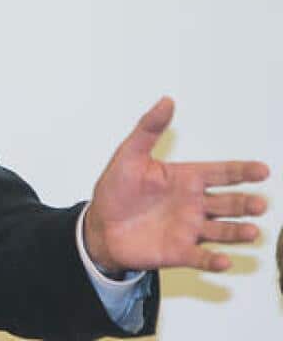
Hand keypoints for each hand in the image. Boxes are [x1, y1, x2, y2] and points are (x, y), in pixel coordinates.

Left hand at [84, 97, 269, 273]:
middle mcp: (193, 204)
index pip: (221, 173)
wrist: (99, 225)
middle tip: (259, 204)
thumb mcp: (129, 155)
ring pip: (222, 231)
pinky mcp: (179, 251)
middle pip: (228, 203)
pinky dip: (214, 260)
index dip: (242, 171)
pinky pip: (201, 257)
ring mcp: (188, 228)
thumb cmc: (115, 190)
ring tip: (252, 231)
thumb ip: (148, 129)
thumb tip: (166, 101)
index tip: (262, 170)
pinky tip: (224, 260)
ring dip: (237, 232)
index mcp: (185, 179)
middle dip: (245, 203)